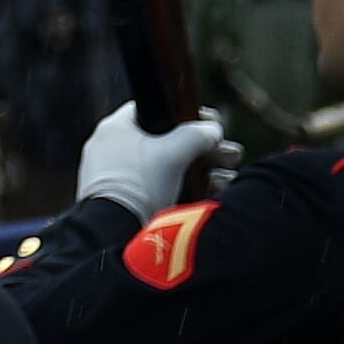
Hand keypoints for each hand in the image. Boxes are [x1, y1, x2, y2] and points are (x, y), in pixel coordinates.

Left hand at [74, 103, 225, 221]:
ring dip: (202, 170)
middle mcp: (114, 151)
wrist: (116, 234)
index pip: (152, 109)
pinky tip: (215, 193)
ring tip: (227, 176)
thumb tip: (213, 130)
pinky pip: (164, 190)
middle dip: (203, 148)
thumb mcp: (171, 153)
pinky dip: (190, 190)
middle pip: (167, 141)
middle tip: (228, 153)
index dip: (184, 113)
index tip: (209, 122)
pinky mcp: (130, 203)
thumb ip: (195, 135)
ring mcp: (121, 178)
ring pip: (169, 168)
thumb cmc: (138, 186)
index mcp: (115, 130)